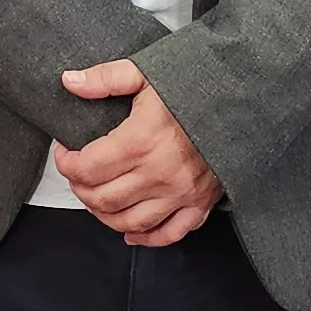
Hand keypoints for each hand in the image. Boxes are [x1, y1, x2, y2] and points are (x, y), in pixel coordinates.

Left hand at [58, 60, 222, 247]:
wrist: (245, 97)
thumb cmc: (196, 84)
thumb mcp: (146, 72)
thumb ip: (105, 78)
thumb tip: (68, 81)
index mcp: (140, 141)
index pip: (87, 168)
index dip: (67, 163)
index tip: (65, 153)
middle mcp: (158, 174)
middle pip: (102, 199)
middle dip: (81, 189)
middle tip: (78, 174)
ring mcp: (180, 193)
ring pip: (129, 222)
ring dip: (105, 215)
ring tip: (97, 198)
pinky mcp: (200, 203)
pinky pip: (168, 234)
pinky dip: (145, 238)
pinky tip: (131, 232)